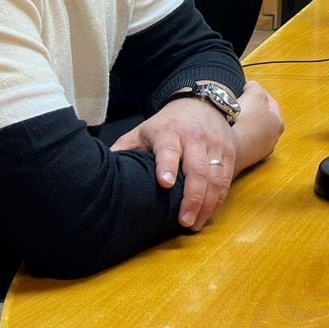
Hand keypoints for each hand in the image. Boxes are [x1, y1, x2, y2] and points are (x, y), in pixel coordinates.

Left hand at [111, 91, 237, 229]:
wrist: (202, 104)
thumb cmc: (167, 124)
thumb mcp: (143, 131)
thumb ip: (125, 150)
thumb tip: (98, 170)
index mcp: (169, 132)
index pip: (169, 149)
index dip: (167, 165)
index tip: (165, 183)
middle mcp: (195, 138)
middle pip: (197, 169)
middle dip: (192, 197)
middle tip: (183, 221)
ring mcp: (215, 145)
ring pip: (216, 177)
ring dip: (207, 203)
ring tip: (196, 223)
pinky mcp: (229, 152)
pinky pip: (227, 178)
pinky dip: (219, 198)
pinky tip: (209, 213)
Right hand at [231, 81, 283, 169]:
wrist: (230, 147)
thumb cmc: (246, 121)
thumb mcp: (254, 95)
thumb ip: (255, 88)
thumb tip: (252, 86)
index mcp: (278, 124)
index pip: (272, 105)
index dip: (260, 94)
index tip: (250, 89)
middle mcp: (272, 140)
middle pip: (263, 120)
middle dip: (253, 110)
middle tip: (241, 102)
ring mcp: (259, 151)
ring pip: (252, 132)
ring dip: (244, 123)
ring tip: (232, 116)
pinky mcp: (245, 158)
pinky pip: (242, 142)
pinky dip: (237, 135)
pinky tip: (228, 130)